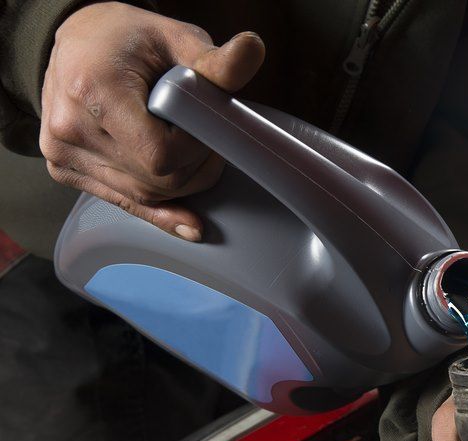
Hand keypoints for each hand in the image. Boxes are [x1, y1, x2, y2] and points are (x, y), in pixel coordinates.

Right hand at [40, 2, 264, 240]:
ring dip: (180, 183)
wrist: (79, 43)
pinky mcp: (64, 169)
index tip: (208, 127)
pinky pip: (124, 201)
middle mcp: (70, 126)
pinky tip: (190, 222)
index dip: (198, 151)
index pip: (162, 155)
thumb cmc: (129, 39)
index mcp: (93, 90)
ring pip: (145, 196)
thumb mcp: (177, 40)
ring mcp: (61, 152)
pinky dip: (161, 208)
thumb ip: (216, 62)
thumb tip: (253, 48)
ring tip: (187, 147)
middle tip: (205, 138)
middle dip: (196, 168)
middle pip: (157, 181)